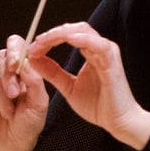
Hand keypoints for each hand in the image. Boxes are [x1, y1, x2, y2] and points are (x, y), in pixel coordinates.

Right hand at [0, 34, 49, 150]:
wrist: (12, 144)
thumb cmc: (28, 123)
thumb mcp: (39, 104)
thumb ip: (35, 82)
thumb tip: (26, 62)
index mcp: (23, 69)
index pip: (16, 45)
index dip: (15, 50)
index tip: (16, 65)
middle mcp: (5, 71)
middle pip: (1, 56)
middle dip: (9, 77)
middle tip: (15, 95)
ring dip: (2, 98)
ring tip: (8, 113)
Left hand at [27, 22, 149, 149]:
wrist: (117, 122)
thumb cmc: (99, 105)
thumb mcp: (67, 87)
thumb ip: (52, 73)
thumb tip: (33, 60)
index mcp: (89, 53)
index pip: (67, 35)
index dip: (48, 38)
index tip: (32, 48)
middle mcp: (99, 49)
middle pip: (74, 28)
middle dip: (52, 34)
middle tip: (35, 43)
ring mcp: (107, 54)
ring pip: (84, 31)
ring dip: (62, 34)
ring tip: (45, 40)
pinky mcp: (112, 62)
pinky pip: (99, 45)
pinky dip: (83, 39)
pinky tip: (69, 39)